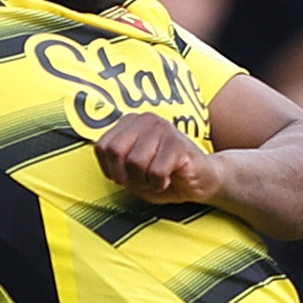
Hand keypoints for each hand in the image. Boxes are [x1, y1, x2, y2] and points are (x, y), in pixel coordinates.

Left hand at [96, 113, 224, 204]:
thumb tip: (103, 157)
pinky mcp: (178, 143)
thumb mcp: (131, 172)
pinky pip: (157, 171)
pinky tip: (169, 179)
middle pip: (115, 151)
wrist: (201, 181)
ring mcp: (164, 129)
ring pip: (136, 163)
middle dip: (124, 175)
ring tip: (157, 178)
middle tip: (140, 180)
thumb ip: (114, 162)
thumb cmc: (164, 176)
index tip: (126, 177)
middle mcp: (146, 119)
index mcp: (131, 122)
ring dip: (145, 181)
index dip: (110, 170)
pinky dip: (160, 183)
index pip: (102, 146)